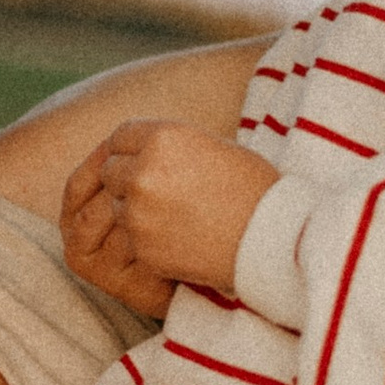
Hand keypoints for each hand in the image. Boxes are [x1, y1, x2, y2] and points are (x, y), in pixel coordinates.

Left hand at [61, 121, 278, 312]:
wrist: (273, 240)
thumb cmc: (254, 189)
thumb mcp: (213, 147)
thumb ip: (170, 146)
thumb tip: (140, 149)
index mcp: (164, 138)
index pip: (120, 136)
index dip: (127, 148)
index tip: (135, 159)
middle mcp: (144, 172)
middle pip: (112, 171)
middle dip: (127, 180)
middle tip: (157, 193)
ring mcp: (140, 213)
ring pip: (118, 207)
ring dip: (136, 210)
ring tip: (176, 217)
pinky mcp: (143, 247)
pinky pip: (132, 239)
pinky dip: (148, 239)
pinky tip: (180, 239)